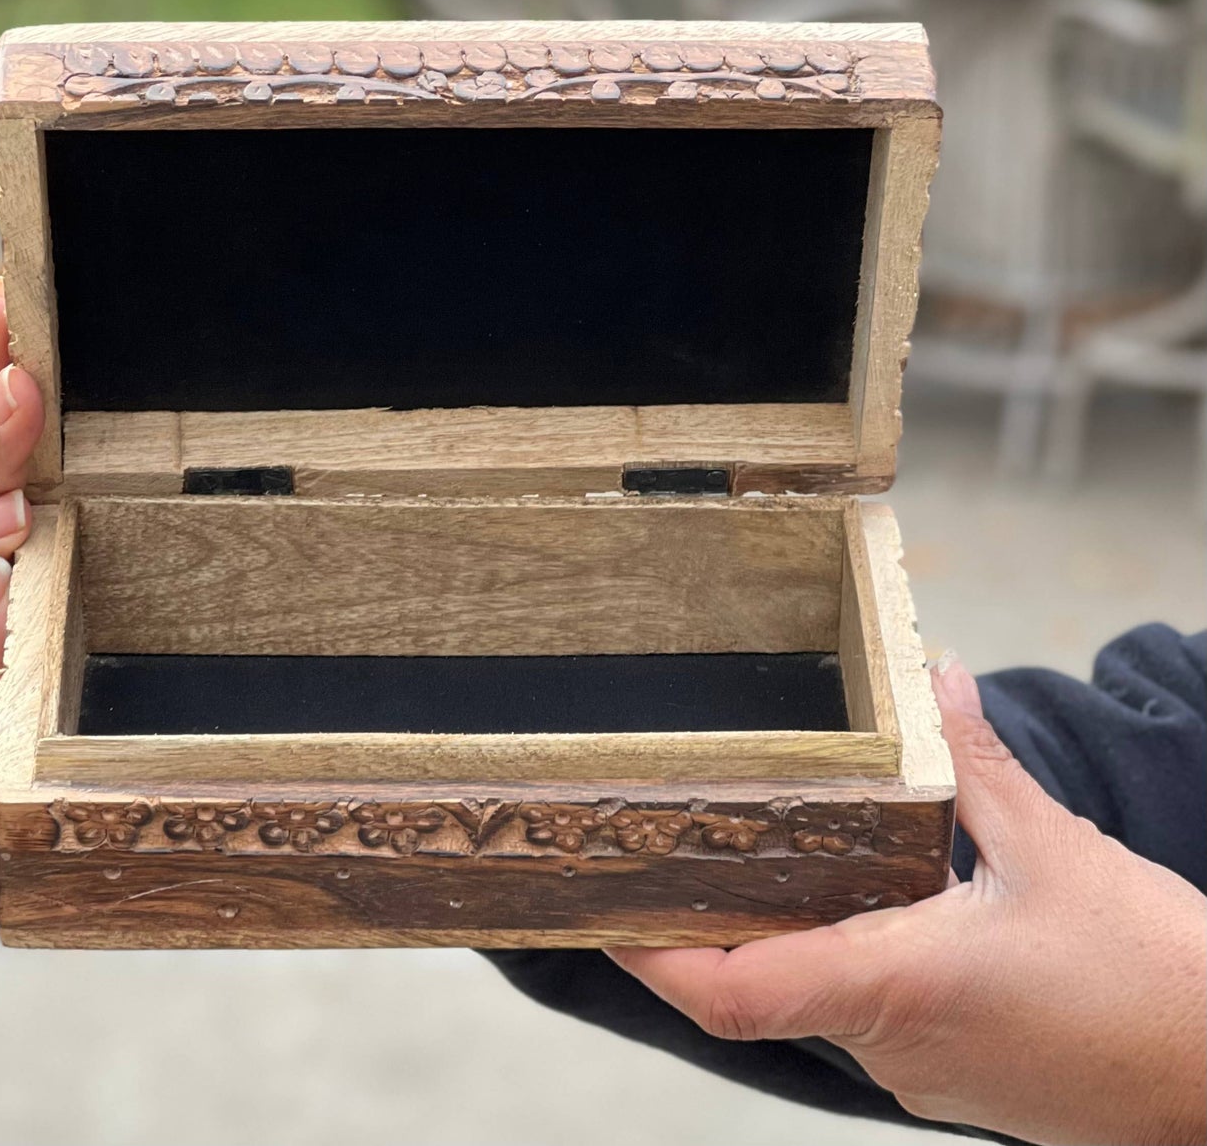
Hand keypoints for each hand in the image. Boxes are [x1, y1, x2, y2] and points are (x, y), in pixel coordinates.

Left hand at [609, 659, 1206, 1145]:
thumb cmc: (1158, 983)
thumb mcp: (1057, 851)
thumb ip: (976, 764)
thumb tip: (934, 681)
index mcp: (900, 987)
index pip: (734, 991)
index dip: (654, 954)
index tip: (604, 907)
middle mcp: (895, 1044)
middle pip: (761, 990)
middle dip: (708, 926)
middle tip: (661, 851)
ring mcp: (925, 1070)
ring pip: (818, 999)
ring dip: (784, 934)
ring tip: (755, 853)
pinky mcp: (959, 1074)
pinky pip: (871, 1014)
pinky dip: (845, 955)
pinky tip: (862, 895)